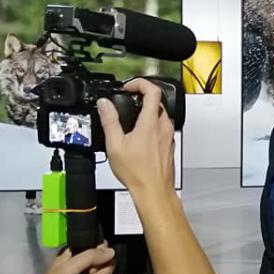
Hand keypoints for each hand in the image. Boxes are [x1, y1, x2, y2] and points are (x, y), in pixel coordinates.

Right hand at [97, 78, 174, 194]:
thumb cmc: (138, 172)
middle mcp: (163, 126)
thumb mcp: (115, 145)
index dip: (140, 83)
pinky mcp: (169, 144)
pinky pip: (162, 127)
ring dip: (147, 111)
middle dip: (142, 97)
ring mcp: (168, 135)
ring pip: (161, 114)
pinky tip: (139, 135)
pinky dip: (151, 124)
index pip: (153, 90)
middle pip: (157, 101)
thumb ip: (110, 121)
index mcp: (151, 123)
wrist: (154, 190)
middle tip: (128, 100)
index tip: (128, 87)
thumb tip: (104, 104)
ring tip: (131, 118)